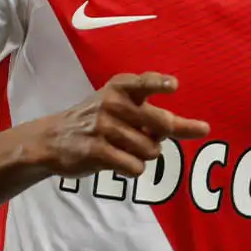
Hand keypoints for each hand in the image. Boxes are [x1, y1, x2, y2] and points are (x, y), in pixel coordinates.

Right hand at [36, 73, 209, 177]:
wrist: (53, 138)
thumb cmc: (100, 120)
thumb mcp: (122, 105)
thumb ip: (157, 116)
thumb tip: (197, 129)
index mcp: (122, 87)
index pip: (145, 82)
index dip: (159, 84)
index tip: (173, 85)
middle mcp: (113, 102)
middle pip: (163, 124)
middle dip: (161, 136)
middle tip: (144, 135)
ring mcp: (103, 126)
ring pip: (151, 151)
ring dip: (142, 155)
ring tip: (120, 147)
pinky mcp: (96, 150)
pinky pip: (135, 167)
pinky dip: (132, 168)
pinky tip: (115, 160)